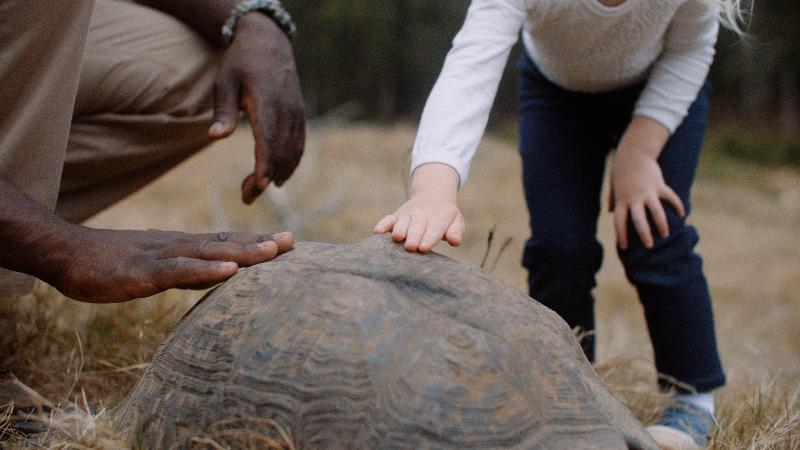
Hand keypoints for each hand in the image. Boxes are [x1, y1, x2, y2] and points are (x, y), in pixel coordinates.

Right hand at [54, 228, 293, 302]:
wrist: (65, 254)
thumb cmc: (110, 263)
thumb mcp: (154, 267)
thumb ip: (185, 271)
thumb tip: (215, 277)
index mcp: (181, 247)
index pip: (224, 243)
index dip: (254, 242)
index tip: (285, 244)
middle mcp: (177, 247)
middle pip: (225, 244)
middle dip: (260, 243)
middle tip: (293, 242)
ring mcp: (161, 258)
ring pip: (208, 253)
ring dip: (242, 252)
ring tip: (274, 250)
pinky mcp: (143, 273)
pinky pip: (178, 271)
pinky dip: (205, 270)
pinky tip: (229, 272)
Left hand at [208, 13, 304, 203]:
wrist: (268, 41)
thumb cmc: (240, 62)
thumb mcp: (225, 82)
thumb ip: (223, 111)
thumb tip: (215, 137)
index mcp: (266, 101)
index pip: (269, 139)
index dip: (265, 164)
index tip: (259, 186)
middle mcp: (286, 110)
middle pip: (280, 152)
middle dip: (265, 178)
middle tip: (246, 197)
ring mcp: (296, 113)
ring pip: (293, 152)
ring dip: (277, 174)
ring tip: (257, 190)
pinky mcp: (300, 116)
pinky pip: (299, 145)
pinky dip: (289, 164)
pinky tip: (277, 177)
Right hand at [373, 163, 463, 253]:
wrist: (432, 195)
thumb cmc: (445, 216)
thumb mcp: (456, 220)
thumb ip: (456, 231)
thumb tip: (455, 241)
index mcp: (439, 217)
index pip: (434, 228)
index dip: (429, 238)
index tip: (424, 248)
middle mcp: (422, 215)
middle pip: (417, 226)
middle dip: (413, 236)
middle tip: (411, 247)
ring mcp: (408, 215)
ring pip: (402, 222)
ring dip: (399, 229)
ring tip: (397, 238)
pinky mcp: (396, 216)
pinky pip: (388, 219)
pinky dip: (383, 224)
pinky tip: (378, 231)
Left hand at [610, 148, 684, 250]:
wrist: (633, 154)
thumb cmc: (622, 172)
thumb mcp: (615, 186)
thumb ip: (613, 199)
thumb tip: (610, 211)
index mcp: (622, 201)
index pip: (620, 222)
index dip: (621, 235)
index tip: (624, 247)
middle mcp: (634, 198)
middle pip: (638, 220)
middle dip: (644, 234)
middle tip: (649, 246)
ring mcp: (648, 192)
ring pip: (656, 211)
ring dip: (661, 224)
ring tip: (665, 235)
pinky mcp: (659, 185)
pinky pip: (670, 197)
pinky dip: (678, 206)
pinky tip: (683, 215)